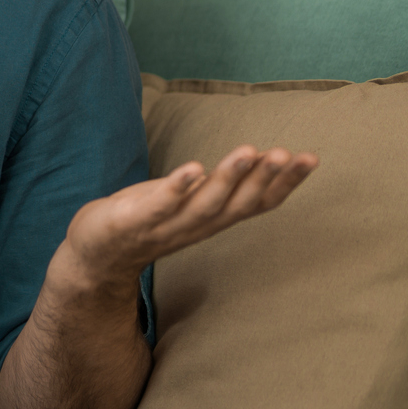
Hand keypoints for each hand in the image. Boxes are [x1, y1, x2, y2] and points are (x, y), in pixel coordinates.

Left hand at [56, 144, 318, 291]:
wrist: (96, 256)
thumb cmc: (150, 220)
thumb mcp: (194, 201)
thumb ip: (225, 185)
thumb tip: (262, 159)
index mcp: (214, 218)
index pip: (258, 202)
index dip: (286, 183)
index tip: (311, 158)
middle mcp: (197, 225)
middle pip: (238, 204)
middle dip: (264, 178)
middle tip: (288, 153)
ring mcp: (166, 226)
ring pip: (204, 204)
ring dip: (227, 178)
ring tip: (248, 151)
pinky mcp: (134, 221)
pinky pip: (159, 206)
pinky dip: (176, 188)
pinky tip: (192, 167)